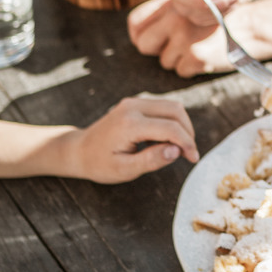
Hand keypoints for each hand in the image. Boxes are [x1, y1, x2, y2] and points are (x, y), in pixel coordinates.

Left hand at [61, 94, 198, 181]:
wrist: (79, 150)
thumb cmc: (99, 163)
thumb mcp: (124, 169)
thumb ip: (151, 160)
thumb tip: (176, 151)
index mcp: (130, 124)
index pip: (170, 128)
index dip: (187, 143)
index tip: (192, 159)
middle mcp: (133, 107)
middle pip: (175, 111)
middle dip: (188, 132)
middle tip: (188, 154)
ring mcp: (133, 102)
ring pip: (172, 106)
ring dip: (182, 125)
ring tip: (179, 148)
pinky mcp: (135, 103)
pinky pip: (162, 107)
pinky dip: (172, 122)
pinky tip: (166, 140)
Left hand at [127, 0, 271, 74]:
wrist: (252, 27)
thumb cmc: (219, 19)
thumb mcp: (191, 6)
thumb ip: (165, 14)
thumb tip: (137, 34)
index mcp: (171, 3)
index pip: (135, 22)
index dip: (139, 35)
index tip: (152, 40)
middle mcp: (175, 18)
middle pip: (144, 45)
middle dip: (156, 50)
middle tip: (174, 47)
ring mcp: (185, 38)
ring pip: (164, 61)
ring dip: (178, 60)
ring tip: (197, 47)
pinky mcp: (197, 56)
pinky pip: (182, 71)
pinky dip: (193, 68)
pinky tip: (206, 56)